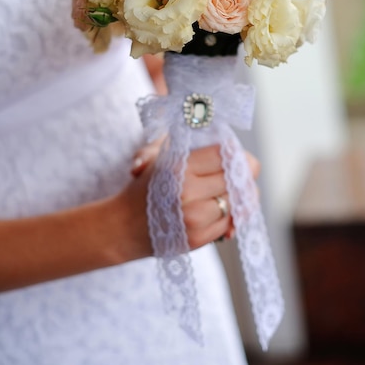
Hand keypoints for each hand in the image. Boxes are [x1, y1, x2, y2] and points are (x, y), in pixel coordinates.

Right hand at [131, 142, 259, 250]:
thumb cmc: (144, 186)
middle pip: (238, 178)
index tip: (233, 154)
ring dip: (237, 197)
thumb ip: (184, 138)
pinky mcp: (199, 238)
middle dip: (241, 175)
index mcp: (180, 165)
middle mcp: (188, 191)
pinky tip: (218, 209)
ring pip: (238, 202)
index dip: (236, 152)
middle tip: (237, 172)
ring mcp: (195, 217)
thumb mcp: (156, 155)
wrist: (123, 225)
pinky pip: (230, 222)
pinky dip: (229, 216)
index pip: (226, 153)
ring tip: (226, 191)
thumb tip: (213, 126)